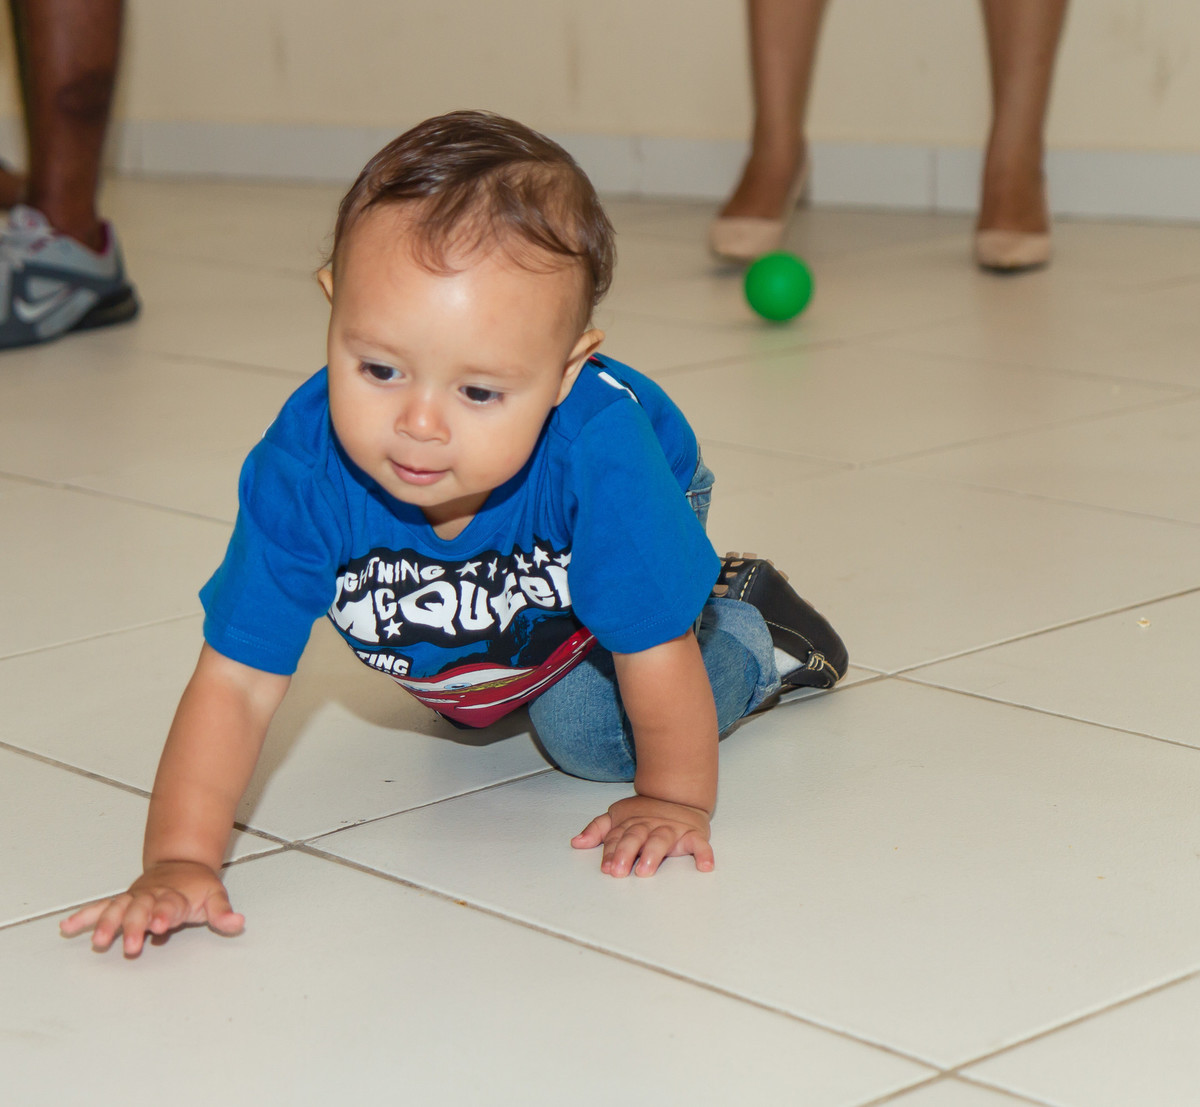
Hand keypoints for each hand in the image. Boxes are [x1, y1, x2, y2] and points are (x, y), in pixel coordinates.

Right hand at [59, 861, 243, 955]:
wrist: (181, 863)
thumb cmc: (197, 886)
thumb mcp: (215, 897)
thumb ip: (222, 913)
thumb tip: (238, 923)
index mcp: (175, 897)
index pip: (169, 906)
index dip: (164, 914)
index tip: (160, 925)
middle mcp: (151, 897)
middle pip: (140, 910)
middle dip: (134, 927)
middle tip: (131, 946)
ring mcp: (134, 899)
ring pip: (118, 909)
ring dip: (107, 925)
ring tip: (97, 942)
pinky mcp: (122, 902)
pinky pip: (101, 907)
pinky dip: (84, 916)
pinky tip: (67, 926)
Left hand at [572, 794, 713, 876]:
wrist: (679, 795)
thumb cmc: (645, 813)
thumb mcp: (618, 817)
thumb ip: (598, 830)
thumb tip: (576, 842)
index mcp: (631, 823)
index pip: (617, 838)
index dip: (611, 852)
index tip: (607, 868)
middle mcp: (650, 825)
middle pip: (636, 837)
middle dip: (626, 852)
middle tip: (620, 871)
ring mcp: (671, 829)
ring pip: (661, 839)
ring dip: (653, 854)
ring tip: (645, 870)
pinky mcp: (693, 834)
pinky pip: (700, 843)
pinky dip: (704, 853)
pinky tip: (704, 866)